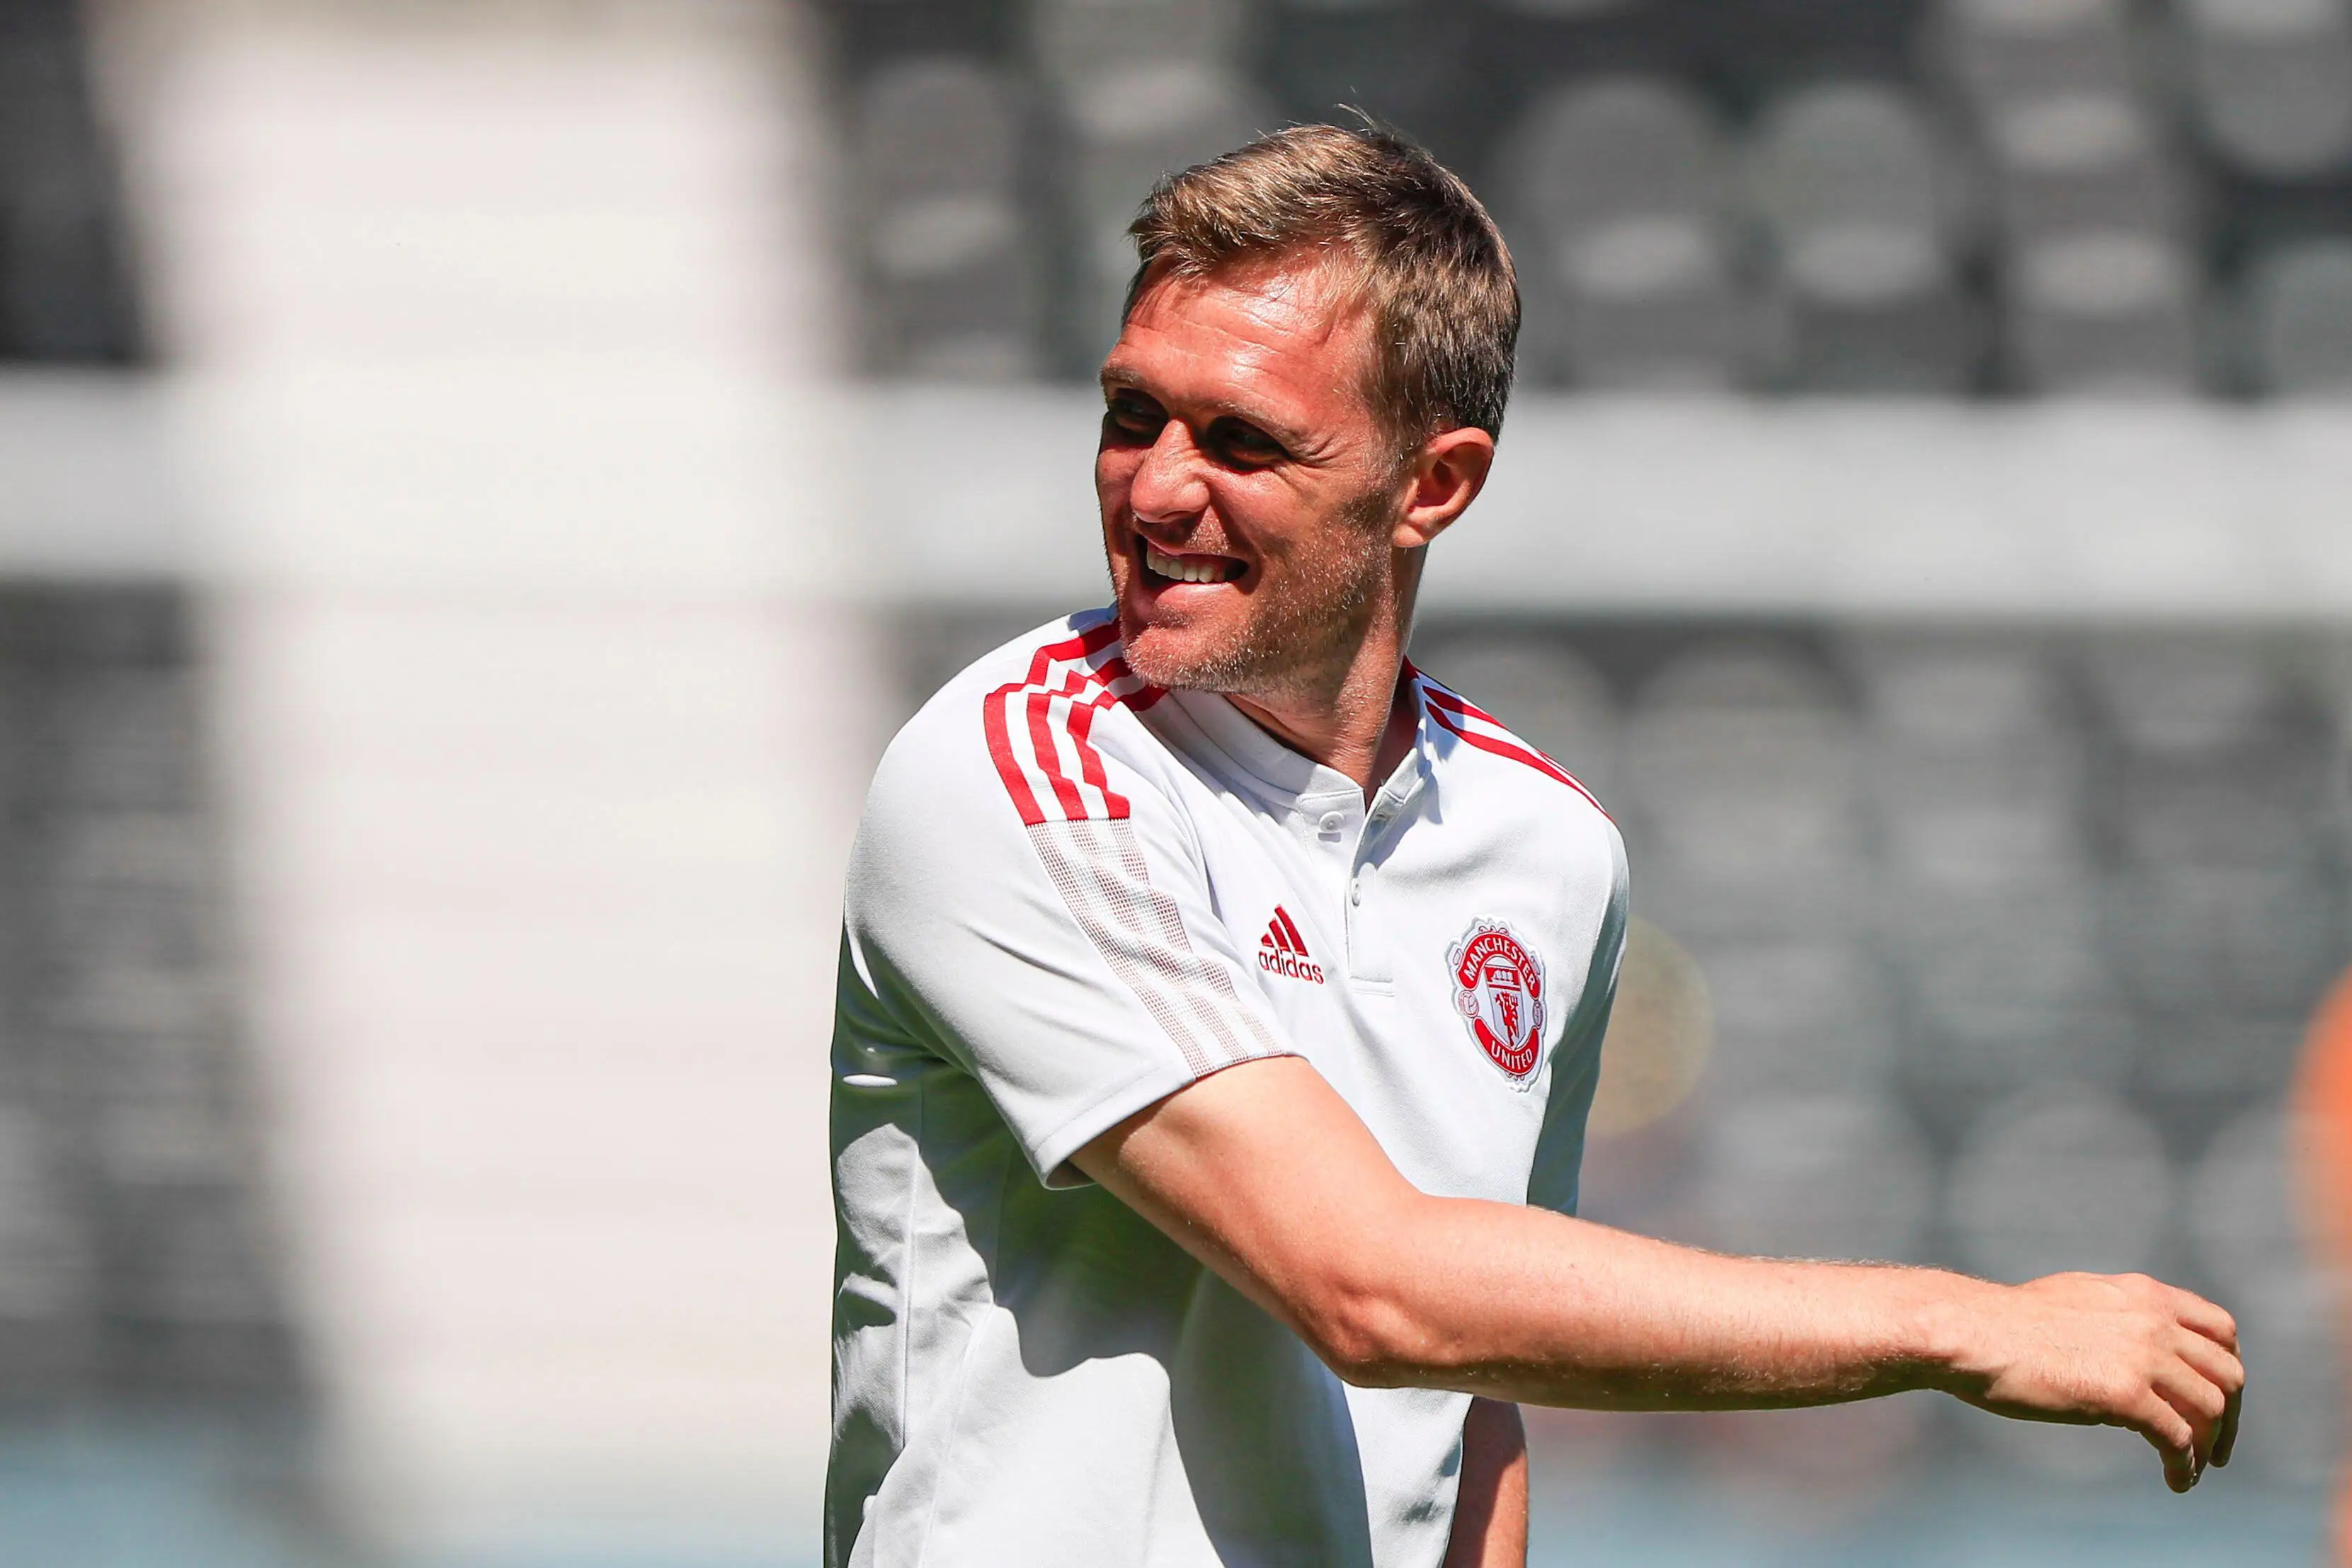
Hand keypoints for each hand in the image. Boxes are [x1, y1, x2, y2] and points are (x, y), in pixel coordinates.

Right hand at [1939, 1272, 2243, 1492]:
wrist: (1974, 1333)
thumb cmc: (2007, 1321)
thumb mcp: (2077, 1299)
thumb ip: (2117, 1315)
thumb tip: (2127, 1338)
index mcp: (2143, 1294)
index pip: (2220, 1329)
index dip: (2228, 1368)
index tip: (2219, 1398)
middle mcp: (2153, 1320)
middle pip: (2227, 1373)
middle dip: (2229, 1416)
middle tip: (2217, 1447)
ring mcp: (2143, 1357)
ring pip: (2210, 1409)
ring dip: (2208, 1447)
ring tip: (2193, 1469)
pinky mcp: (2126, 1395)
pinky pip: (2178, 1439)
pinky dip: (2185, 1466)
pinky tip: (2176, 1481)